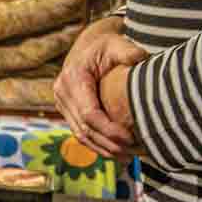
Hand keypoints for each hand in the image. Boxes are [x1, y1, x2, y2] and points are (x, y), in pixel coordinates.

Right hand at [54, 16, 148, 160]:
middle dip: (108, 144)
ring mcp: (61, 103)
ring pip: (81, 134)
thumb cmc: (105, 46)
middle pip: (84, 128)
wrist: (87, 47)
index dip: (109, 129)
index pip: (89, 113)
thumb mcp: (116, 44)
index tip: (130, 138)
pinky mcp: (66, 111)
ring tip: (127, 158)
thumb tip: (140, 58)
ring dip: (103, 149)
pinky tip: (115, 153)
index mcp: (73, 77)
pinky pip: (80, 133)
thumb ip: (127, 51)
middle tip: (133, 153)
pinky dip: (97, 145)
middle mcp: (62, 91)